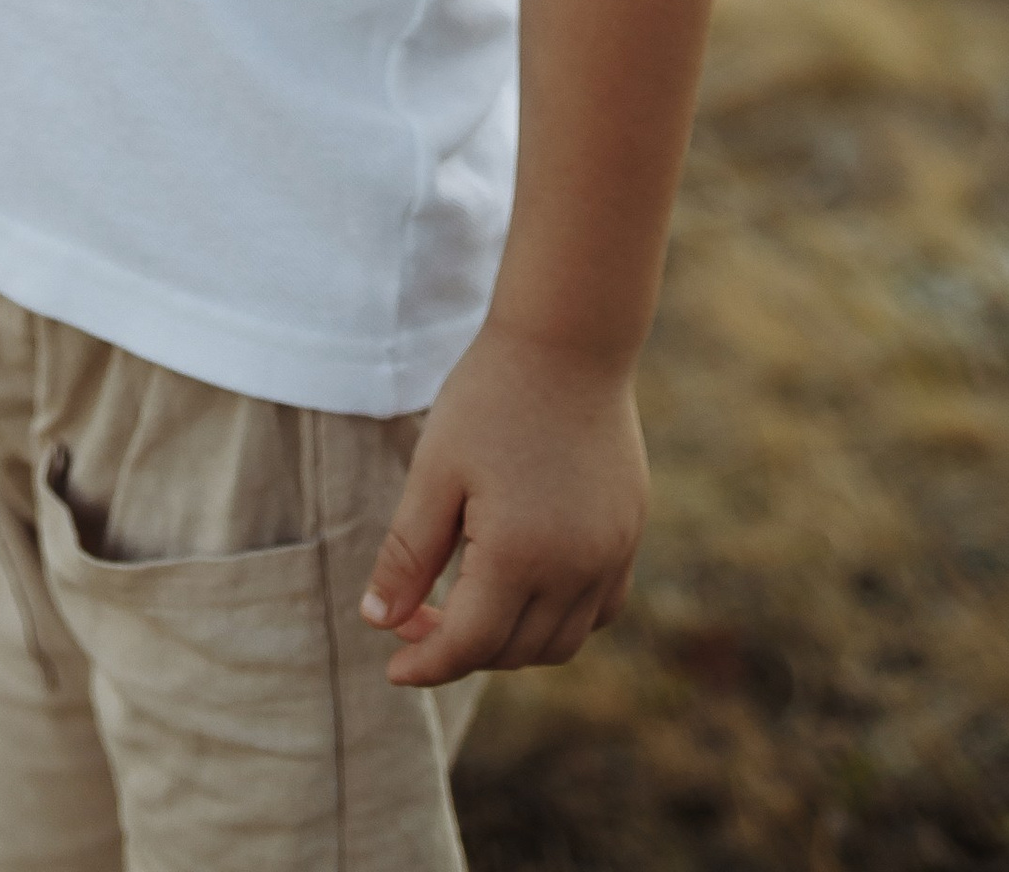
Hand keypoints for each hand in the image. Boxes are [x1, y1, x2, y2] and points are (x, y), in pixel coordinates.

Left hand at [360, 323, 646, 684]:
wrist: (568, 340)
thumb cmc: (490, 397)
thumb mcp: (434, 471)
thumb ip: (407, 554)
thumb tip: (379, 622)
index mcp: (520, 555)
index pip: (469, 644)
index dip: (426, 664)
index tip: (392, 669)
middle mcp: (575, 568)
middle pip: (514, 650)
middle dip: (461, 649)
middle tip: (416, 617)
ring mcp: (611, 554)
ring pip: (560, 641)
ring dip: (511, 642)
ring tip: (467, 606)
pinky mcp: (629, 535)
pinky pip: (600, 609)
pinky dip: (561, 619)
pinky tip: (526, 590)